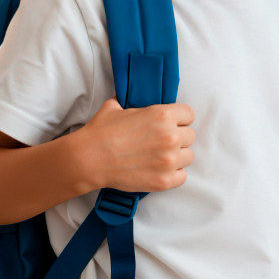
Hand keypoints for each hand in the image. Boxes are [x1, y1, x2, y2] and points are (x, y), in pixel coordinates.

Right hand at [75, 97, 195, 192]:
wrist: (88, 159)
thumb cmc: (101, 132)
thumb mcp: (117, 106)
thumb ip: (134, 103)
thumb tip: (133, 97)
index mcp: (163, 114)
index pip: (189, 115)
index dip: (179, 119)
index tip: (171, 124)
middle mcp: (170, 136)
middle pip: (190, 136)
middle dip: (178, 138)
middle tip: (160, 142)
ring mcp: (169, 160)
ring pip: (188, 156)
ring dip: (177, 156)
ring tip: (159, 157)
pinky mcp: (164, 180)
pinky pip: (182, 176)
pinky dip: (173, 174)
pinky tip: (159, 170)